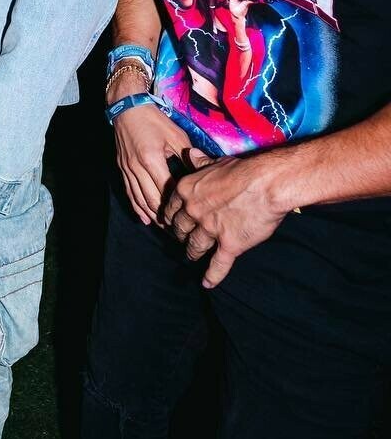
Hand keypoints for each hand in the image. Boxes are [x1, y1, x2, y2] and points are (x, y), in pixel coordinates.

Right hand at [111, 97, 184, 226]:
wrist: (127, 108)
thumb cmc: (154, 120)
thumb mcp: (176, 135)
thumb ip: (187, 157)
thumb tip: (199, 175)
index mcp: (152, 159)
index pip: (166, 189)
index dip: (176, 205)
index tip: (187, 216)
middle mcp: (137, 167)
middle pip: (151, 199)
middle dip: (164, 217)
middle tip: (178, 229)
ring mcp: (128, 169)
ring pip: (139, 199)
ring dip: (151, 215)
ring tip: (163, 228)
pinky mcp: (122, 168)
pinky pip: (129, 192)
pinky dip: (137, 207)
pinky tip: (144, 218)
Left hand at [165, 153, 287, 286]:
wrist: (267, 183)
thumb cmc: (244, 169)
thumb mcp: (216, 162)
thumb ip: (200, 163)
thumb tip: (190, 154)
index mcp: (187, 191)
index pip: (171, 207)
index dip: (171, 216)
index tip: (171, 221)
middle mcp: (193, 212)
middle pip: (180, 228)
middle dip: (179, 235)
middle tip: (180, 239)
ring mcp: (210, 230)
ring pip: (194, 246)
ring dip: (191, 253)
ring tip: (191, 256)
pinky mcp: (229, 245)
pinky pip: (217, 265)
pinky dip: (212, 276)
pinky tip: (207, 283)